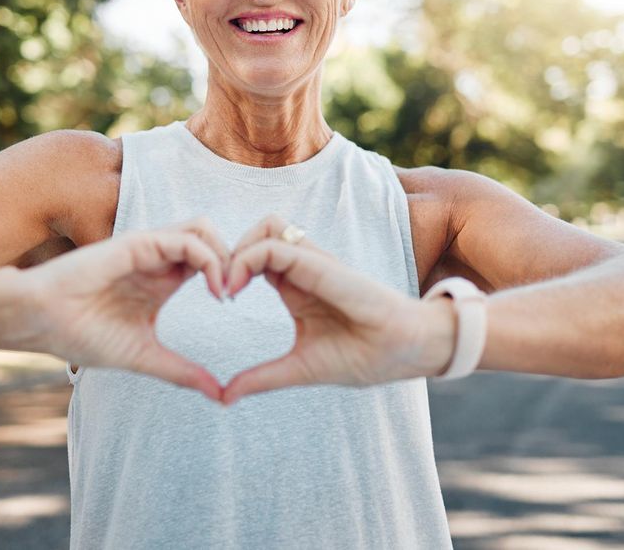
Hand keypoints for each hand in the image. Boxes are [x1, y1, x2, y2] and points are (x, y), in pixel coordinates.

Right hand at [27, 218, 229, 400]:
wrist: (41, 321)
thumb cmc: (82, 335)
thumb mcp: (144, 356)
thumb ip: (182, 371)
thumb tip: (219, 395)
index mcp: (162, 280)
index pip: (210, 262)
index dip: (231, 277)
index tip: (235, 309)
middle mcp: (159, 259)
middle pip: (213, 239)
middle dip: (236, 260)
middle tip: (239, 294)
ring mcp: (149, 248)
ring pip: (203, 229)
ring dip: (225, 255)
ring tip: (226, 291)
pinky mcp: (138, 243)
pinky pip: (186, 239)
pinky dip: (209, 259)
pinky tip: (213, 288)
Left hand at [221, 214, 454, 404]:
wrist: (407, 352)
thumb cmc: (364, 356)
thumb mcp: (300, 368)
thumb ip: (262, 377)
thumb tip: (224, 397)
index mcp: (295, 287)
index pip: (255, 257)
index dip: (230, 270)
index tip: (218, 299)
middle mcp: (302, 268)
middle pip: (257, 233)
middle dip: (229, 252)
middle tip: (217, 288)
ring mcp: (313, 263)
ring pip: (266, 226)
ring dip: (239, 248)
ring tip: (227, 285)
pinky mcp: (321, 265)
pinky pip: (277, 245)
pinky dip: (249, 258)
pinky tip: (236, 287)